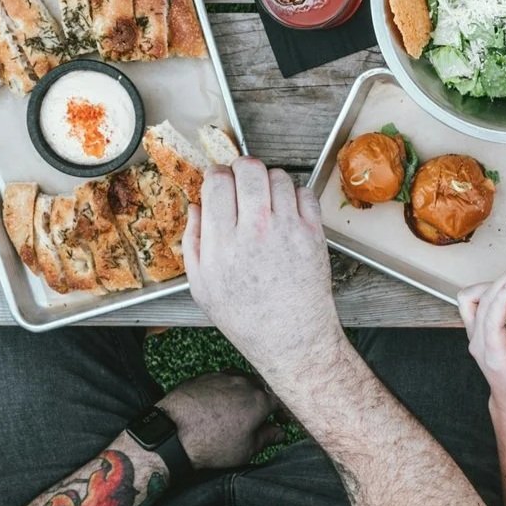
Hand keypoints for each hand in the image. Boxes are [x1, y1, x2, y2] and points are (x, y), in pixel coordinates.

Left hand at [157, 371, 283, 469]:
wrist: (174, 432)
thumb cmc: (212, 444)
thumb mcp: (246, 450)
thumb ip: (267, 438)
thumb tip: (280, 433)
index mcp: (259, 400)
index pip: (279, 402)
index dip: (281, 413)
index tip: (279, 422)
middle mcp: (244, 383)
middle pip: (261, 388)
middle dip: (263, 401)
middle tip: (260, 416)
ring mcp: (223, 376)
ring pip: (241, 380)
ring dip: (244, 393)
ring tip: (238, 409)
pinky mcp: (205, 376)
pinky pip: (222, 380)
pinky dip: (225, 390)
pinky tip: (218, 404)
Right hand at [183, 158, 344, 385]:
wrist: (291, 337)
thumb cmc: (246, 316)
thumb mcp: (201, 286)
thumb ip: (193, 241)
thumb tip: (195, 206)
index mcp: (223, 242)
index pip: (217, 181)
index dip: (216, 176)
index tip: (218, 182)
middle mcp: (255, 229)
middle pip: (248, 168)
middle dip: (241, 168)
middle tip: (241, 182)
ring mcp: (287, 228)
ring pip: (277, 175)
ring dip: (268, 182)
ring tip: (265, 200)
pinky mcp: (312, 232)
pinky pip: (304, 192)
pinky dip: (294, 195)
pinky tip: (286, 211)